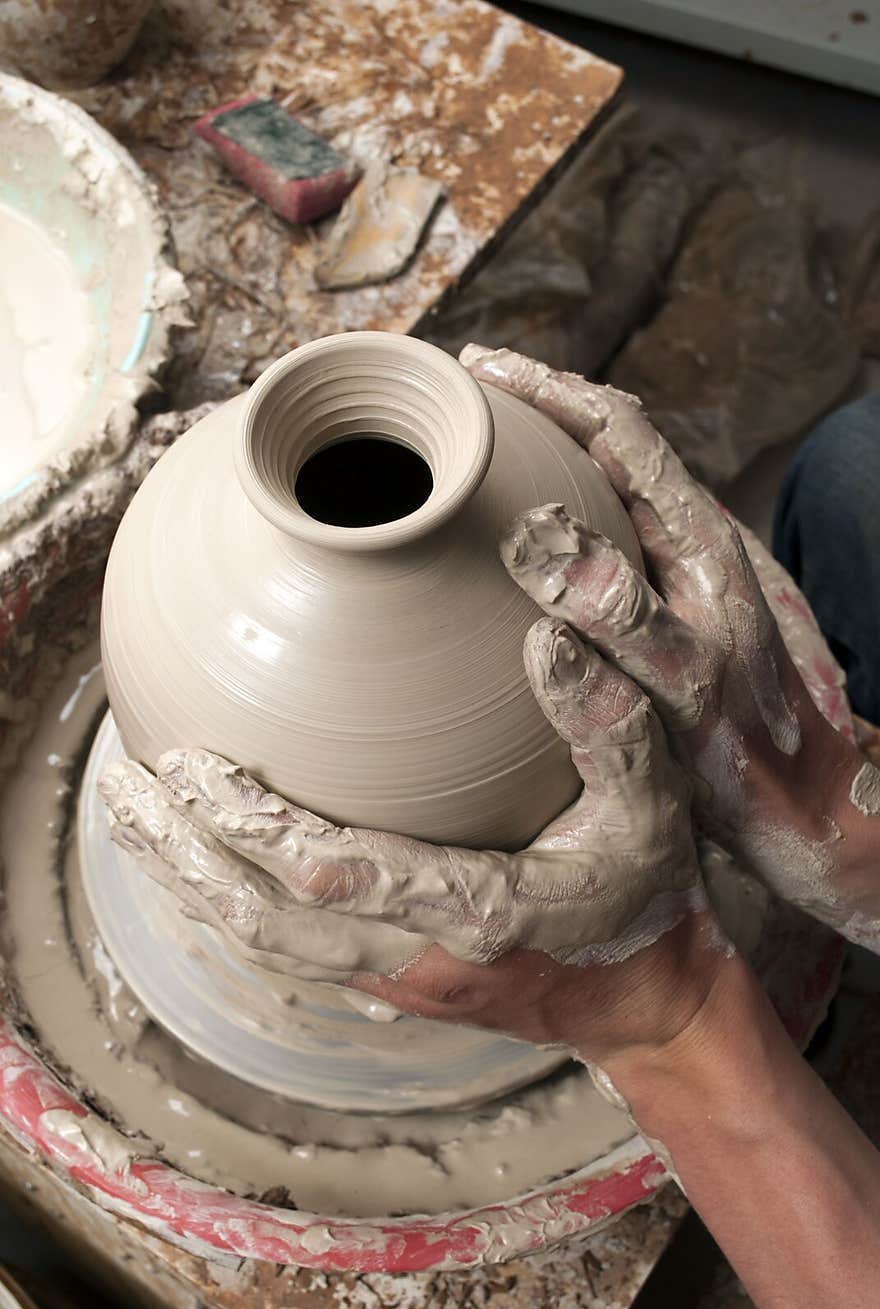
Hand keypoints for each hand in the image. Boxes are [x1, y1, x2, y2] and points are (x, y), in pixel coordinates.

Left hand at [99, 618, 725, 1067]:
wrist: (649, 1006)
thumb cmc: (650, 896)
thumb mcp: (653, 806)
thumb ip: (610, 724)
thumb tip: (546, 638)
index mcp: (476, 911)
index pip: (334, 875)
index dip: (254, 825)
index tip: (194, 768)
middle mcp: (420, 958)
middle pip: (270, 919)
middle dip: (189, 858)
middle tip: (125, 793)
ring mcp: (400, 979)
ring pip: (267, 943)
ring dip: (193, 886)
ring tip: (134, 825)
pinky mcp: (392, 982)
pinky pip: (289, 951)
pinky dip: (230, 909)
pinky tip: (197, 867)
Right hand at [462, 344, 879, 951]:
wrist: (801, 809)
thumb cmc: (746, 755)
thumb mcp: (679, 684)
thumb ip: (616, 614)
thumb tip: (532, 536)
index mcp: (697, 540)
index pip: (617, 430)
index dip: (544, 391)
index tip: (476, 372)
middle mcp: (689, 544)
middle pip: (607, 445)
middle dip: (534, 410)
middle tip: (459, 402)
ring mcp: (677, 577)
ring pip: (602, 490)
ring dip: (541, 458)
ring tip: (473, 456)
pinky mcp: (666, 612)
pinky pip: (598, 543)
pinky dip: (549, 517)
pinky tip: (511, 547)